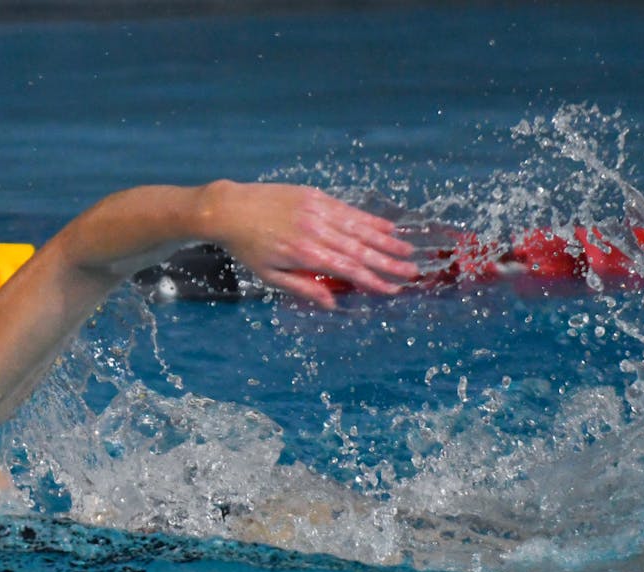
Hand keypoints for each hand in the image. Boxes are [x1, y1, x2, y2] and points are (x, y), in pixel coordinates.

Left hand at [204, 181, 418, 308]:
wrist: (231, 209)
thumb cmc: (248, 247)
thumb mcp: (269, 276)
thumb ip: (303, 288)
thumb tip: (331, 303)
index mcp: (305, 254)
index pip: (348, 270)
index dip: (372, 281)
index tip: (392, 289)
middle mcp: (316, 231)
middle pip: (360, 249)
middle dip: (389, 262)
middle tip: (412, 272)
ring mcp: (317, 211)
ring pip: (359, 228)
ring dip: (386, 240)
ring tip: (407, 251)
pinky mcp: (316, 196)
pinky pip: (348, 210)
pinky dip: (369, 219)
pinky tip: (387, 227)